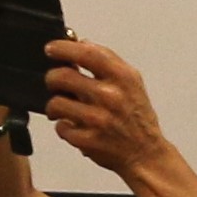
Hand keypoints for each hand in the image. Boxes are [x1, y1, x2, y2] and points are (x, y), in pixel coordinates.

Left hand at [36, 35, 169, 178]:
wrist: (146, 153)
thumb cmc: (137, 116)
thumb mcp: (131, 81)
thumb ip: (107, 61)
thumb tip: (80, 43)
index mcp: (122, 77)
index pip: (86, 53)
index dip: (63, 48)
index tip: (51, 49)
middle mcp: (110, 96)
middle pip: (62, 77)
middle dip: (52, 79)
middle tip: (54, 83)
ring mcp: (98, 120)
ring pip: (56, 103)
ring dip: (54, 106)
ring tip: (61, 108)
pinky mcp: (88, 141)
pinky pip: (61, 128)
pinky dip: (63, 127)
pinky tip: (74, 127)